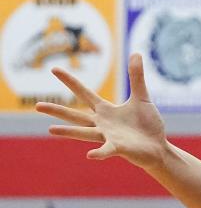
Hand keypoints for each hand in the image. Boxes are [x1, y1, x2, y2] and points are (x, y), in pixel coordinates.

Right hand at [36, 53, 169, 169]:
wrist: (157, 147)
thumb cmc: (147, 124)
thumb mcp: (142, 97)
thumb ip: (136, 77)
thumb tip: (136, 52)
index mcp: (106, 110)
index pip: (84, 93)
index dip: (70, 81)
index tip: (54, 69)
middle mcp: (102, 123)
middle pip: (76, 115)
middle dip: (57, 110)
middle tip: (37, 106)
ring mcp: (108, 136)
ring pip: (85, 133)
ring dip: (68, 132)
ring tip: (50, 129)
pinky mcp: (119, 148)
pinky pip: (107, 150)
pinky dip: (99, 152)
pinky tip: (90, 154)